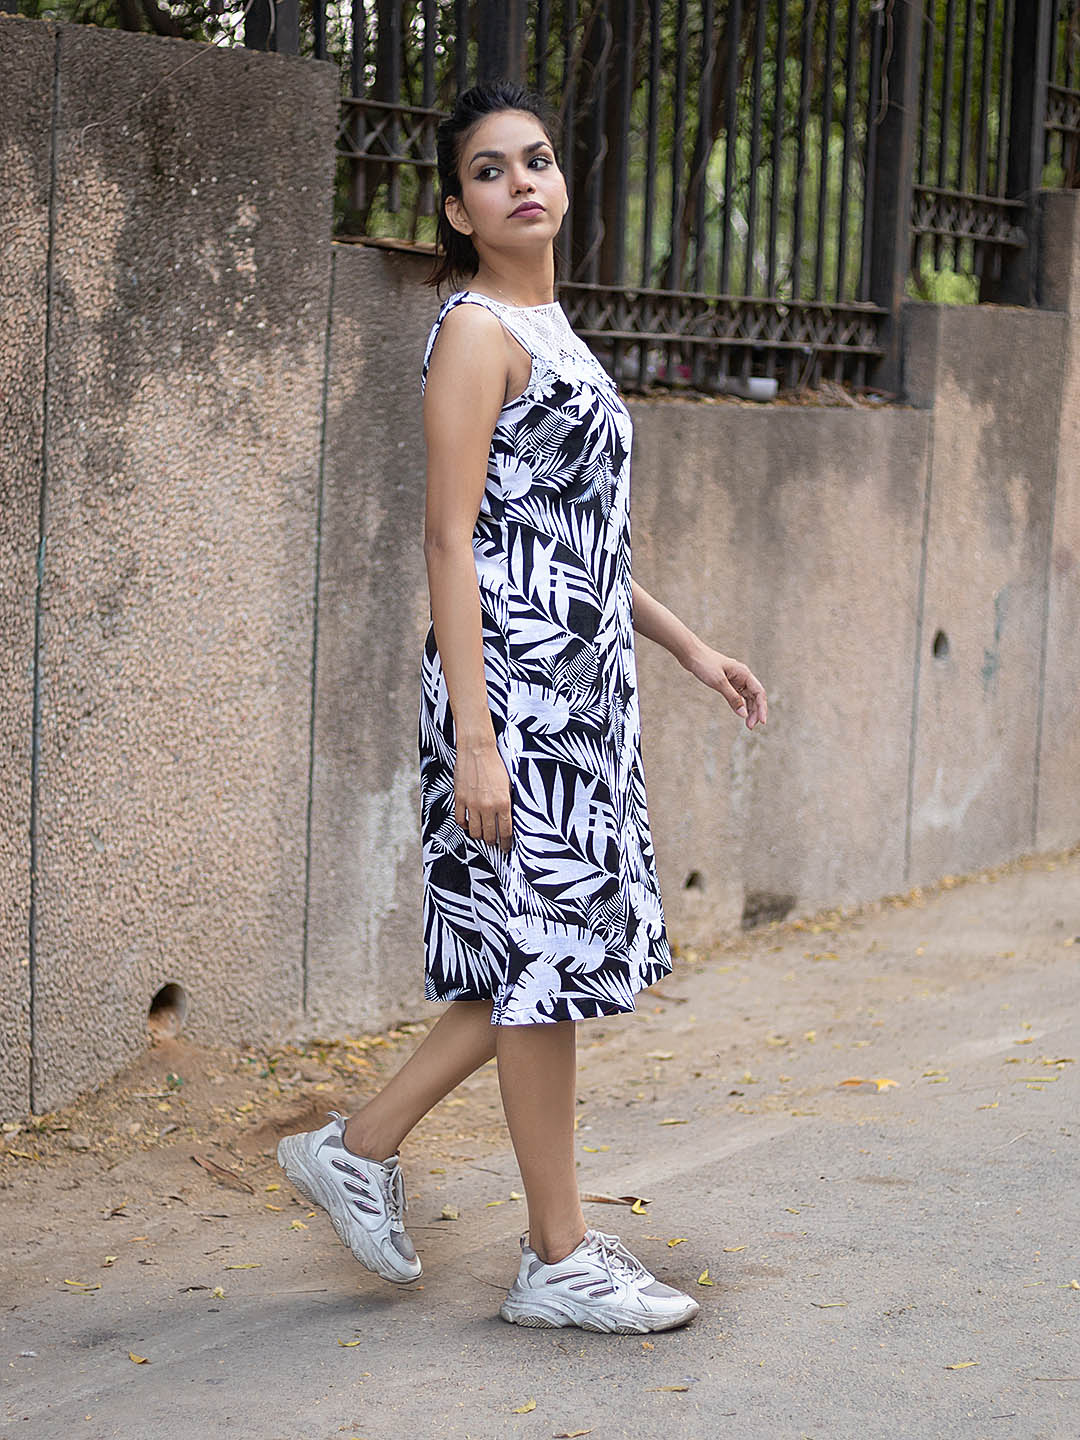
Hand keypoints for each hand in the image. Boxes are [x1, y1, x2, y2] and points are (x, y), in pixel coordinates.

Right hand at [454, 736, 512, 850]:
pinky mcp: (459, 799)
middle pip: (489, 835)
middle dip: (493, 842)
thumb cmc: (496, 764)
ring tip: (482, 835)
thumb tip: (508, 819)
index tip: (506, 848)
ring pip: (474, 831)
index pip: (505, 831)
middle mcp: (488, 806)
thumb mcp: (509, 784)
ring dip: (479, 836)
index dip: (506, 843)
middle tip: (494, 844)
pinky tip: (469, 824)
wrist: (477, 749)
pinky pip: (460, 820)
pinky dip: (465, 825)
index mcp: (503, 803)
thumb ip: (508, 802)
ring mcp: (472, 804)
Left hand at [684, 644, 766, 729]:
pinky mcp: (728, 682)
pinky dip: (740, 705)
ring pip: (748, 697)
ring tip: (748, 724)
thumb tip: (744, 714)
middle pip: (755, 696)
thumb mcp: (719, 682)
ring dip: (749, 710)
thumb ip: (732, 698)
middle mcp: (742, 676)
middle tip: (750, 727)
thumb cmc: (704, 664)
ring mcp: (736, 679)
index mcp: (744, 673)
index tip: (762, 722)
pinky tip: (740, 713)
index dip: (762, 708)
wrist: (691, 654)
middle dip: (755, 712)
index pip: (759, 693)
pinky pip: (738, 696)